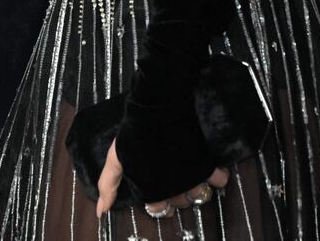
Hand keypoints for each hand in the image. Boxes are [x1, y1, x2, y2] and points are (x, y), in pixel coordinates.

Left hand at [95, 138, 228, 216]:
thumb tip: (101, 212)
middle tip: (172, 175)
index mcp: (152, 191)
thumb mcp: (116, 158)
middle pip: (179, 203)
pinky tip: (209, 167)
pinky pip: (218, 180)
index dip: (158, 198)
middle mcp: (173, 191)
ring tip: (188, 171)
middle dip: (176, 193)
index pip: (158, 208)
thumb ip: (109, 185)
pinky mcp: (206, 165)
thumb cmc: (135, 132)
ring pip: (197, 195)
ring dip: (195, 187)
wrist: (159, 107)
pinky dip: (217, 176)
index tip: (158, 185)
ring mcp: (191, 180)